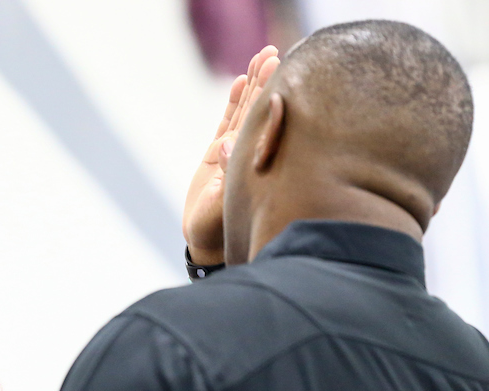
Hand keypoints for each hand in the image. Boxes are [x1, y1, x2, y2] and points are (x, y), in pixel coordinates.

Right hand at [183, 47, 280, 265]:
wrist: (206, 239)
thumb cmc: (218, 228)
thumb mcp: (223, 206)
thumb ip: (226, 177)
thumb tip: (225, 146)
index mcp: (255, 161)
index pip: (266, 121)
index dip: (271, 95)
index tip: (281, 71)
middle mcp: (249, 151)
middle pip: (259, 109)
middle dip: (266, 81)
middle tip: (274, 53)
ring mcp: (235, 149)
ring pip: (246, 110)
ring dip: (252, 85)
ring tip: (261, 58)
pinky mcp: (219, 152)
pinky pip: (228, 120)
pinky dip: (233, 102)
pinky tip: (240, 81)